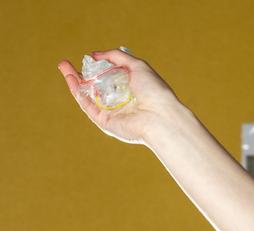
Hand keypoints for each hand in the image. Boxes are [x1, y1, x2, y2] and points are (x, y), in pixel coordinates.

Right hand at [57, 48, 185, 145]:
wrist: (160, 116)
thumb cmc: (154, 91)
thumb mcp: (138, 66)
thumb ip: (117, 57)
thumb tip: (95, 54)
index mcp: (131, 89)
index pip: (110, 78)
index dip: (97, 68)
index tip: (87, 58)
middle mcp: (121, 102)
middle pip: (95, 87)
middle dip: (79, 75)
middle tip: (65, 63)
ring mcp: (112, 112)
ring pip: (88, 95)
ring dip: (74, 81)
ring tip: (63, 66)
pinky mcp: (105, 122)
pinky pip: (88, 106)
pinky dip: (78, 92)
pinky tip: (70, 79)